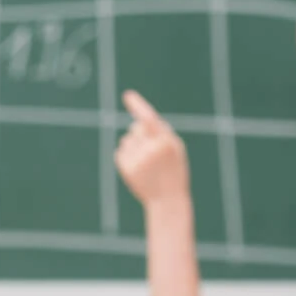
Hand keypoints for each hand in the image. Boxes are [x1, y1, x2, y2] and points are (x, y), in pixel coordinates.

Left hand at [113, 90, 188, 204]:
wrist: (167, 200)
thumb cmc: (174, 170)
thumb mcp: (175, 148)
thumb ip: (161, 131)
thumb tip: (137, 120)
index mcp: (166, 142)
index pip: (149, 119)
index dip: (138, 105)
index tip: (128, 96)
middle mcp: (150, 150)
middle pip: (136, 127)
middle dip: (141, 133)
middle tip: (153, 151)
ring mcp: (137, 160)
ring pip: (126, 139)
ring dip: (134, 145)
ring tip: (147, 162)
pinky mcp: (126, 168)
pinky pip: (120, 152)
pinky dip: (127, 156)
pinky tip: (138, 168)